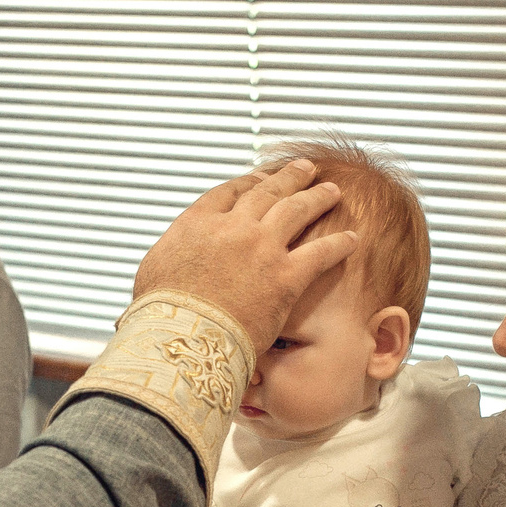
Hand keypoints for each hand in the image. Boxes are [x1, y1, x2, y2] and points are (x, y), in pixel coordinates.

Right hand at [132, 160, 361, 351]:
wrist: (182, 337)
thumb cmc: (161, 315)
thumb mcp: (152, 275)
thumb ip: (168, 261)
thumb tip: (166, 270)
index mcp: (198, 223)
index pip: (229, 193)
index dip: (250, 183)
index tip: (262, 179)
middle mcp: (233, 226)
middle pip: (267, 192)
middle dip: (288, 178)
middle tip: (304, 170)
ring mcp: (261, 248)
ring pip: (297, 210)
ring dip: (318, 197)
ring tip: (332, 190)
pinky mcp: (285, 276)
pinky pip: (321, 252)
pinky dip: (339, 244)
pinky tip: (353, 238)